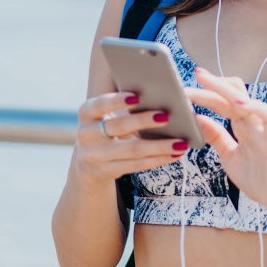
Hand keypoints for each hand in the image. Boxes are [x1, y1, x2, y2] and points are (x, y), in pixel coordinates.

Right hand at [72, 91, 189, 184]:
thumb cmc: (109, 126)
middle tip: (167, 116)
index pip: (99, 104)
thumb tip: (164, 95)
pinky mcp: (105, 171)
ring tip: (180, 143)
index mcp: (87, 112)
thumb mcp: (108, 114)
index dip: (117, 101)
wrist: (89, 161)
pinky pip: (135, 165)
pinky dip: (157, 159)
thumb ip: (127, 104)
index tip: (137, 97)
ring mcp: (94, 155)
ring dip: (159, 146)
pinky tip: (173, 154)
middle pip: (118, 127)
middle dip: (143, 121)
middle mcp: (86, 134)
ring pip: (131, 150)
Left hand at [185, 66, 266, 219]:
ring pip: (245, 99)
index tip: (184, 86)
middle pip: (231, 94)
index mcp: (242, 126)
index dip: (205, 92)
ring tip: (203, 80)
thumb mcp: (230, 156)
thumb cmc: (261, 178)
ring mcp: (263, 129)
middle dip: (209, 85)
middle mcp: (252, 122)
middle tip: (188, 79)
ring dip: (223, 88)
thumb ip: (217, 137)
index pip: (222, 101)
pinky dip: (254, 106)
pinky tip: (238, 103)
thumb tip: (198, 118)